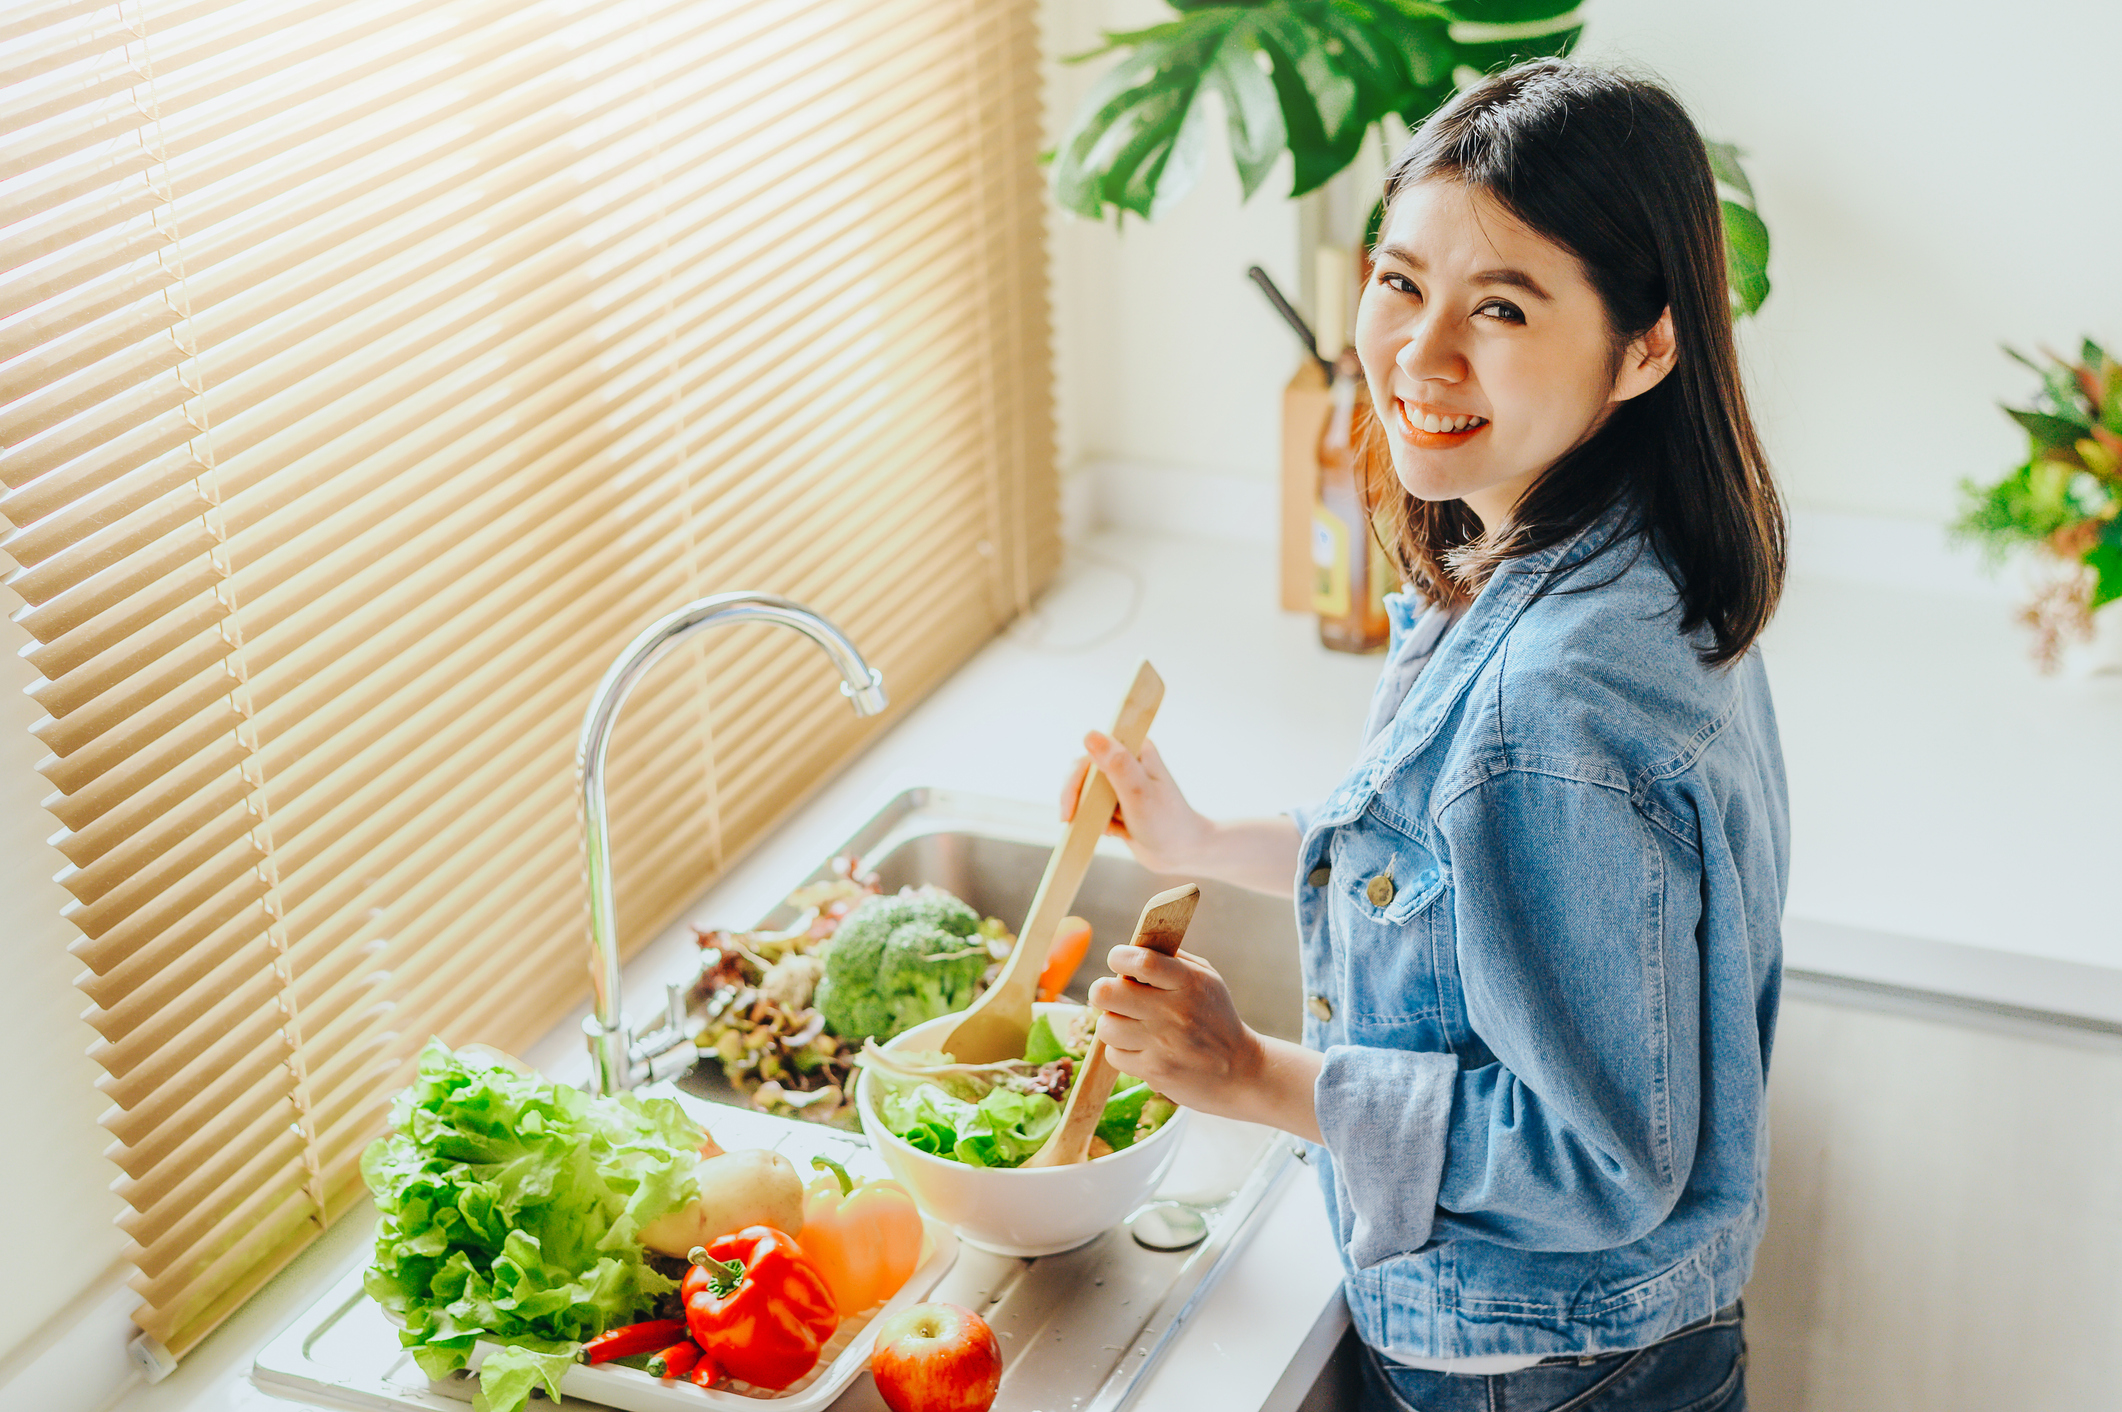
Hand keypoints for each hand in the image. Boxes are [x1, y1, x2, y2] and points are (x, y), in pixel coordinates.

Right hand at [1058, 734, 1213, 874]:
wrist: (1181, 853)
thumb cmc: (1167, 823)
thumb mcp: (1139, 793)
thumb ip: (1116, 764)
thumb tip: (1090, 735)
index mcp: (1135, 749)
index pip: (1092, 753)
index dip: (1076, 779)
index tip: (1070, 807)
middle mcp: (1128, 761)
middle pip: (1084, 773)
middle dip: (1080, 800)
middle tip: (1071, 821)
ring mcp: (1122, 782)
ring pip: (1086, 792)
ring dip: (1090, 814)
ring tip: (1110, 829)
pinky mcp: (1118, 801)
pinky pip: (1094, 808)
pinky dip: (1098, 823)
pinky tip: (1115, 833)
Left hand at [1087, 945, 1260, 1115]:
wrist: (1240, 1071)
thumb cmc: (1216, 1018)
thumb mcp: (1207, 979)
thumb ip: (1171, 959)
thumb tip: (1133, 946)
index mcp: (1188, 982)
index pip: (1141, 961)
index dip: (1119, 957)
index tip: (1118, 961)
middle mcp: (1173, 1012)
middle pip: (1106, 993)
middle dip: (1102, 991)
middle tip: (1115, 996)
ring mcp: (1162, 1044)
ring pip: (1106, 1026)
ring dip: (1113, 1024)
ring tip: (1132, 1025)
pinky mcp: (1154, 1071)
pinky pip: (1114, 1055)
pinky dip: (1122, 1051)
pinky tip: (1142, 1048)